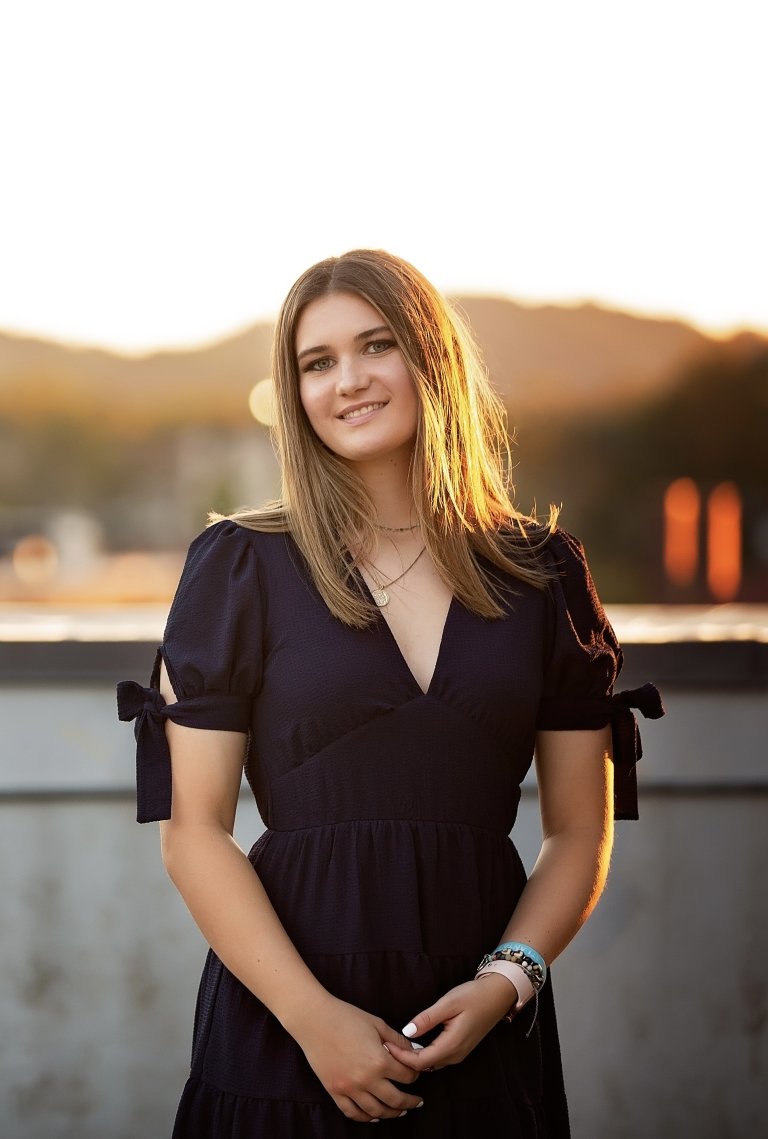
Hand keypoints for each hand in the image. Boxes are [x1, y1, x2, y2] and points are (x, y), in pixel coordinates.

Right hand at [291, 994, 425, 1121]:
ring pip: (376, 1111)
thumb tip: (414, 1050)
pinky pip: (352, 1113)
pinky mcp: (334, 1091)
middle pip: (395, 1100)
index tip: (415, 1073)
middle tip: (417, 1102)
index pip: (407, 1076)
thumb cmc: (346, 1017)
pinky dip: (365, 1118)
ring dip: (391, 1113)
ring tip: (399, 1111)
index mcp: (380, 1060)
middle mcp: (366, 1079)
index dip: (415, 1075)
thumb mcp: (377, 1024)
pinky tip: (374, 1116)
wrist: (315, 1019)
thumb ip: (398, 1040)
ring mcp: (349, 1088)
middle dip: (409, 1102)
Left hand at [385, 976, 514, 1072]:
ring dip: (413, 1059)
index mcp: (452, 1045)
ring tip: (394, 1046)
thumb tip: (407, 1032)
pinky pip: (437, 1058)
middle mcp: (455, 1055)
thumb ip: (427, 1018)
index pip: (420, 1061)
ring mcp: (458, 1054)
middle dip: (403, 1060)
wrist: (498, 996)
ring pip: (430, 1063)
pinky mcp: (459, 1048)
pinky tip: (412, 1045)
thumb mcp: (449, 1003)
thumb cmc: (474, 996)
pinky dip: (422, 1055)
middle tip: (384, 1046)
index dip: (401, 1057)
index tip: (384, 1046)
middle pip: (424, 1066)